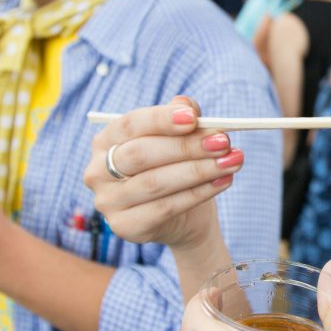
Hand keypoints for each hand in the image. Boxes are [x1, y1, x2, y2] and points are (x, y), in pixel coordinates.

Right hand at [83, 97, 242, 254]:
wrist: (183, 218)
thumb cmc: (176, 168)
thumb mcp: (180, 139)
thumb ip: (182, 118)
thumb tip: (187, 104)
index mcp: (105, 140)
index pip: (129, 124)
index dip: (161, 119)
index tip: (194, 118)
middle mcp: (98, 171)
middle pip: (140, 154)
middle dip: (185, 146)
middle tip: (223, 141)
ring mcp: (108, 202)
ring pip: (155, 183)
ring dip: (198, 170)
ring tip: (232, 160)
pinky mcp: (125, 227)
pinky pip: (165, 208)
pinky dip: (198, 193)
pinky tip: (223, 181)